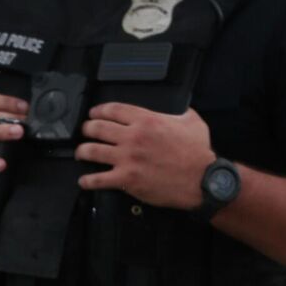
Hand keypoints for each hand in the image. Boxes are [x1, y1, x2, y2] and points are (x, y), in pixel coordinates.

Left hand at [76, 103, 216, 208]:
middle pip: (96, 128)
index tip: (93, 114)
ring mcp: (127, 158)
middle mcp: (132, 137)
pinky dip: (87, 181)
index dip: (97, 111)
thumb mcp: (192, 122)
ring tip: (81, 153)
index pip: (112, 110)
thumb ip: (179, 111)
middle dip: (86, 129)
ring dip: (82, 151)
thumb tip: (178, 105)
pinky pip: (98, 179)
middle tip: (85, 132)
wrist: (204, 180)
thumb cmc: (199, 152)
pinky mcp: (126, 179)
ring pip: (91, 150)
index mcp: (146, 120)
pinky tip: (84, 181)